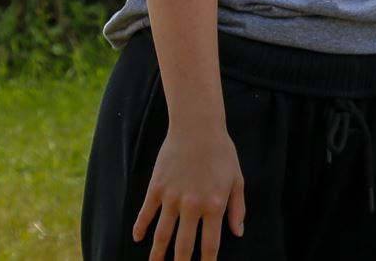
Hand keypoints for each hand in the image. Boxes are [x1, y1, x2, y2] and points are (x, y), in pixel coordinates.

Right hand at [133, 122, 244, 260]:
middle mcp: (192, 206)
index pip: (210, 244)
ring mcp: (172, 198)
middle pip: (183, 246)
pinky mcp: (156, 188)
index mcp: (214, 205)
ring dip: (157, 254)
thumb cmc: (221, 153)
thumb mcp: (237, 179)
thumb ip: (238, 208)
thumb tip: (238, 232)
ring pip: (162, 235)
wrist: (198, 128)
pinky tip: (137, 239)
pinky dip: (140, 228)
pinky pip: (145, 214)